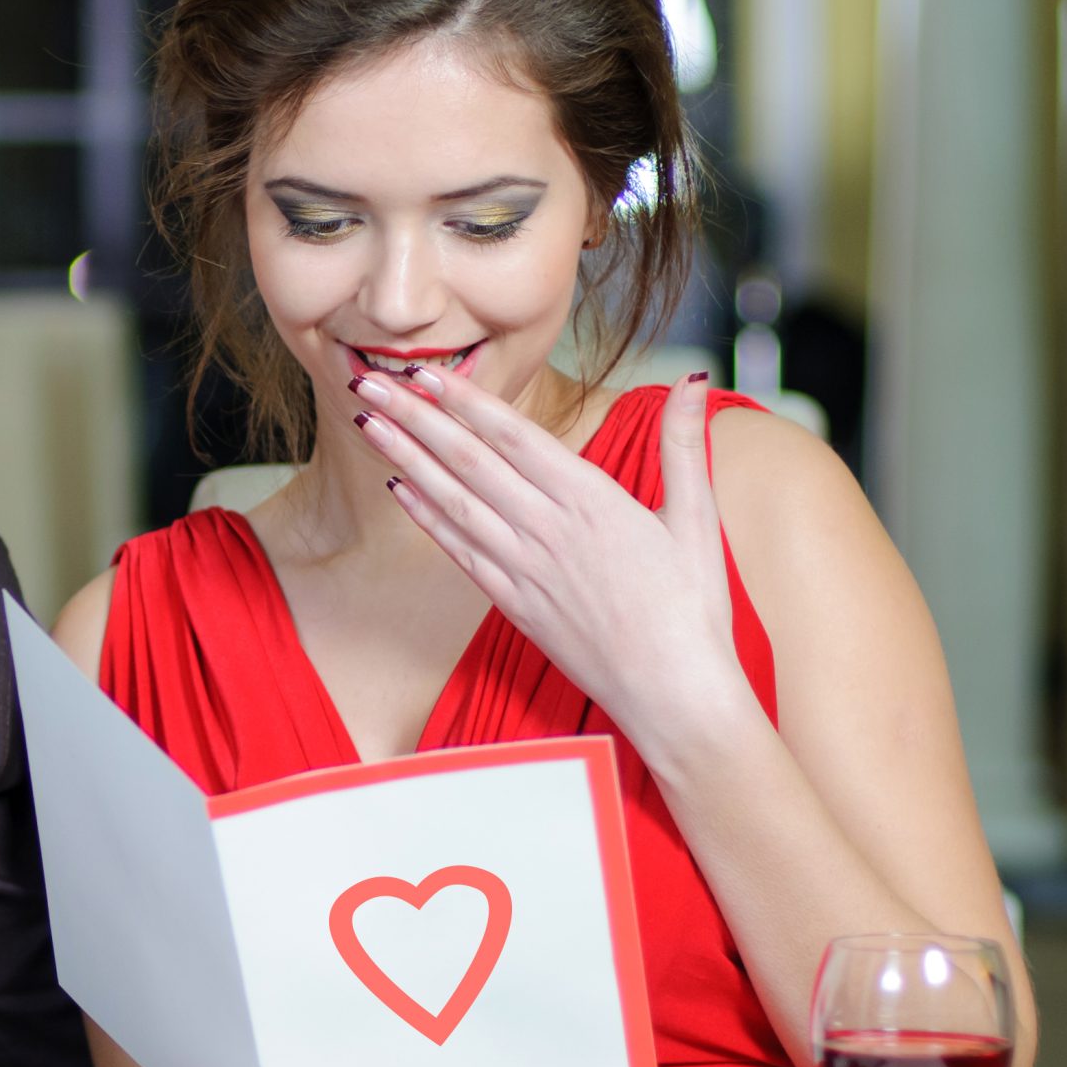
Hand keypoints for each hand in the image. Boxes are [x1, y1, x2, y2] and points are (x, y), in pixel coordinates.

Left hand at [351, 367, 747, 752]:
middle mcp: (547, 529)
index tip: (425, 372)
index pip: (513, 435)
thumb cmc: (691, 609)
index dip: (464, 401)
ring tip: (369, 425)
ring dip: (406, 459)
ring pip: (452, 501)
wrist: (672, 694)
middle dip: (415, 418)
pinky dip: (426, 516)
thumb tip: (695, 381)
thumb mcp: (697, 519)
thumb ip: (684, 446)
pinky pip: (458, 550)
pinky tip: (399, 488)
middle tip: (371, 384)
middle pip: (468, 461)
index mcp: (592, 500)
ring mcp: (523, 568)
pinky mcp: (511, 603)